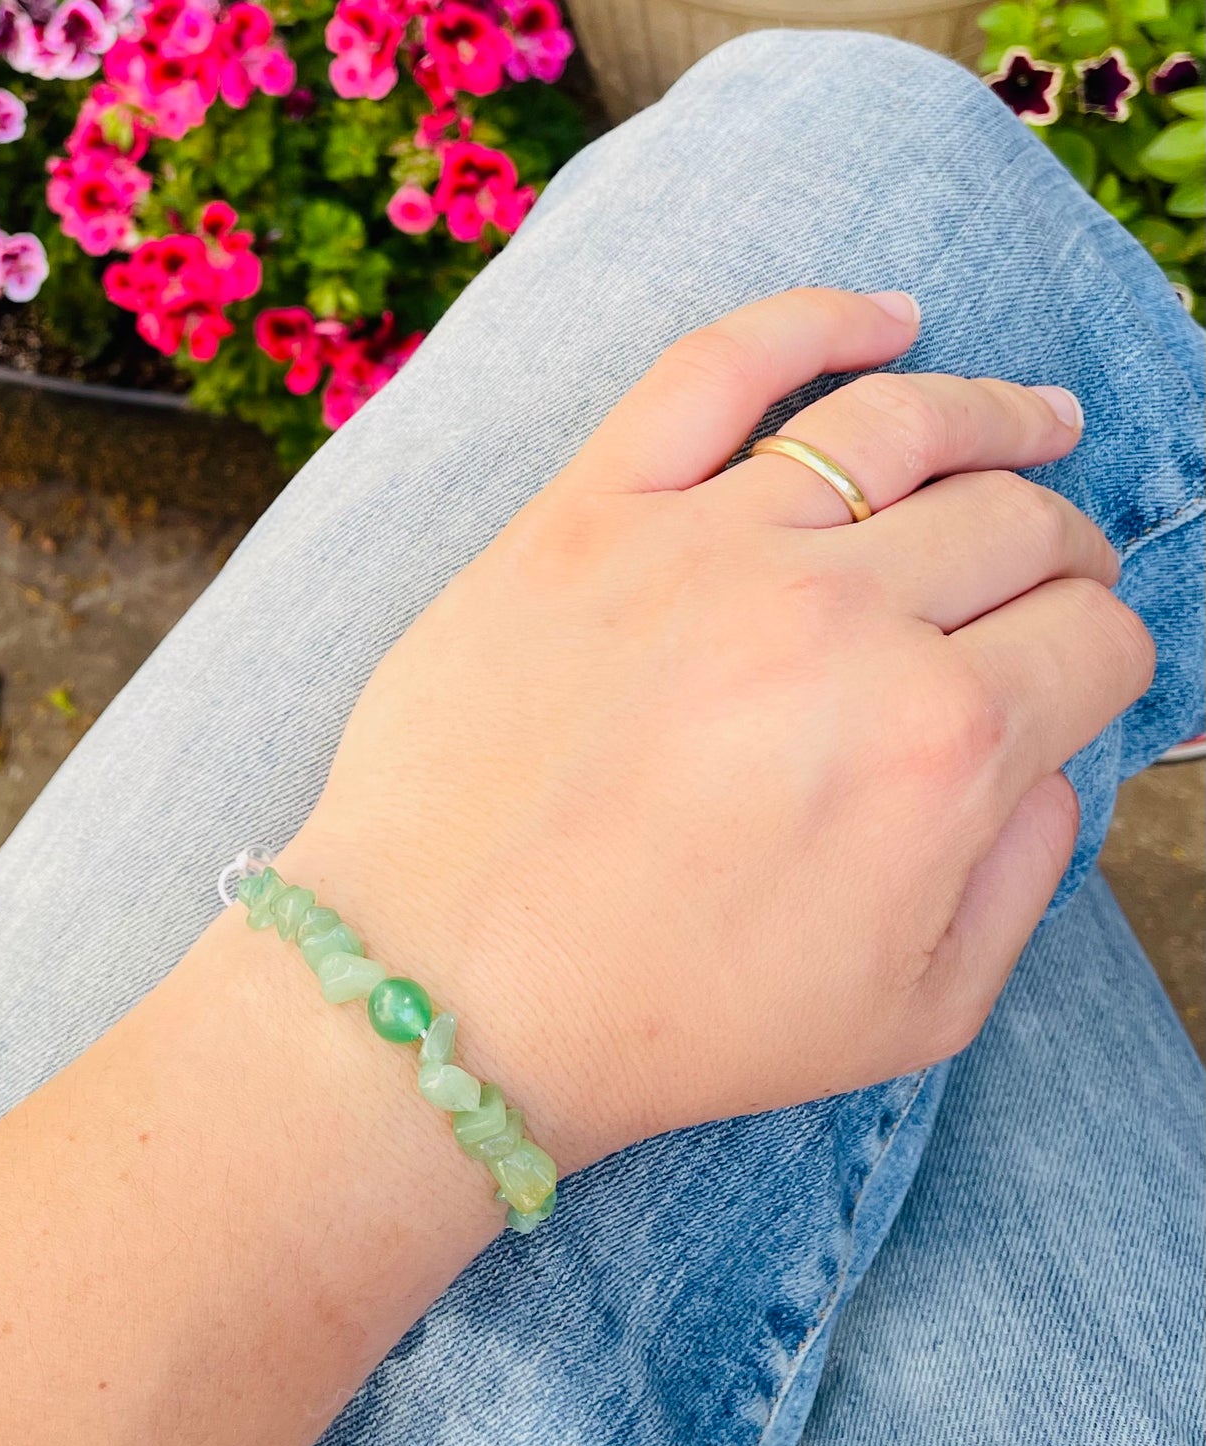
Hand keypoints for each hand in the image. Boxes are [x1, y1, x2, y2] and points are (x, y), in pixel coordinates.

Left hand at [281, 287, 1152, 1173]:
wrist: (444, 996)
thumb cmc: (662, 1023)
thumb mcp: (908, 1016)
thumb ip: (1022, 878)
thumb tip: (1052, 756)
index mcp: (936, 748)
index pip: (1092, 644)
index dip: (1103, 656)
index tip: (1074, 668)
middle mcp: (836, 623)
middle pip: (1013, 526)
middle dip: (1065, 548)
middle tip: (1055, 571)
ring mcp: (703, 549)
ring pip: (898, 425)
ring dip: (996, 413)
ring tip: (1034, 417)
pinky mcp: (587, 514)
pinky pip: (719, 367)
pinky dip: (817, 320)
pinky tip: (883, 319)